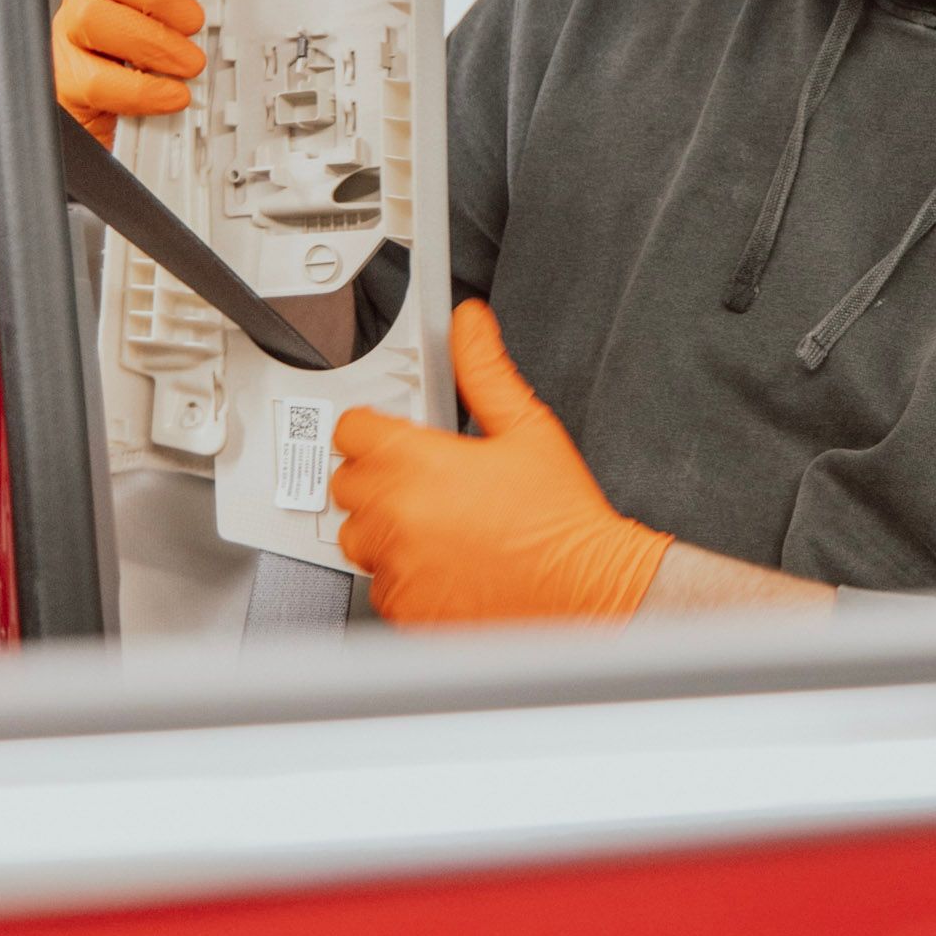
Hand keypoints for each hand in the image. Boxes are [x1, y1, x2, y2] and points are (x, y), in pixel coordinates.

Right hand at [52, 0, 205, 147]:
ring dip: (154, 40)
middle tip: (194, 21)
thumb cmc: (155, 65)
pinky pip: (96, 79)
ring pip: (94, 16)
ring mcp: (71, 37)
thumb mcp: (177, 21)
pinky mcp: (68, 84)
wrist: (126, 127)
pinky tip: (170, 94)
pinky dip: (143, 89)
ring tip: (188, 63)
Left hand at [332, 301, 672, 623]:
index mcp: (420, 465)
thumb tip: (469, 325)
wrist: (588, 591)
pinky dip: (401, 574)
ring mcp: (399, 569)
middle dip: (378, 474)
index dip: (372, 424)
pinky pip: (379, 584)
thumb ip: (486, 369)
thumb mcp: (528, 427)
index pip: (352, 430)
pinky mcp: (408, 610)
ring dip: (383, 526)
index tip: (389, 431)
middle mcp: (399, 519)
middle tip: (422, 476)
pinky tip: (442, 561)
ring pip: (357, 537)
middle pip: (347, 483)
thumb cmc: (562, 518)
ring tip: (433, 521)